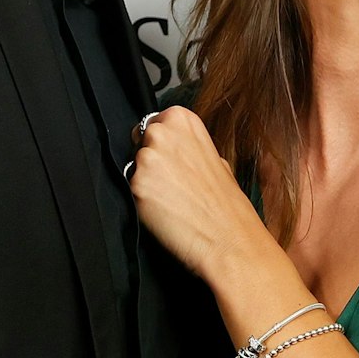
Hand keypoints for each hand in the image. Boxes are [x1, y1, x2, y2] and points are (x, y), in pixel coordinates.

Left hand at [127, 108, 273, 287]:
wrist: (228, 238)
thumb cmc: (225, 204)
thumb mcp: (214, 157)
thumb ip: (187, 146)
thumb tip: (172, 149)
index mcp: (182, 119)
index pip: (153, 123)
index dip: (160, 146)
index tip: (171, 161)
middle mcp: (162, 133)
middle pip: (139, 142)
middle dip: (150, 161)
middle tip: (173, 183)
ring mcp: (147, 158)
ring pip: (133, 167)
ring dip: (145, 182)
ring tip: (171, 199)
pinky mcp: (136, 185)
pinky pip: (129, 190)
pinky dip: (140, 201)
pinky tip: (163, 210)